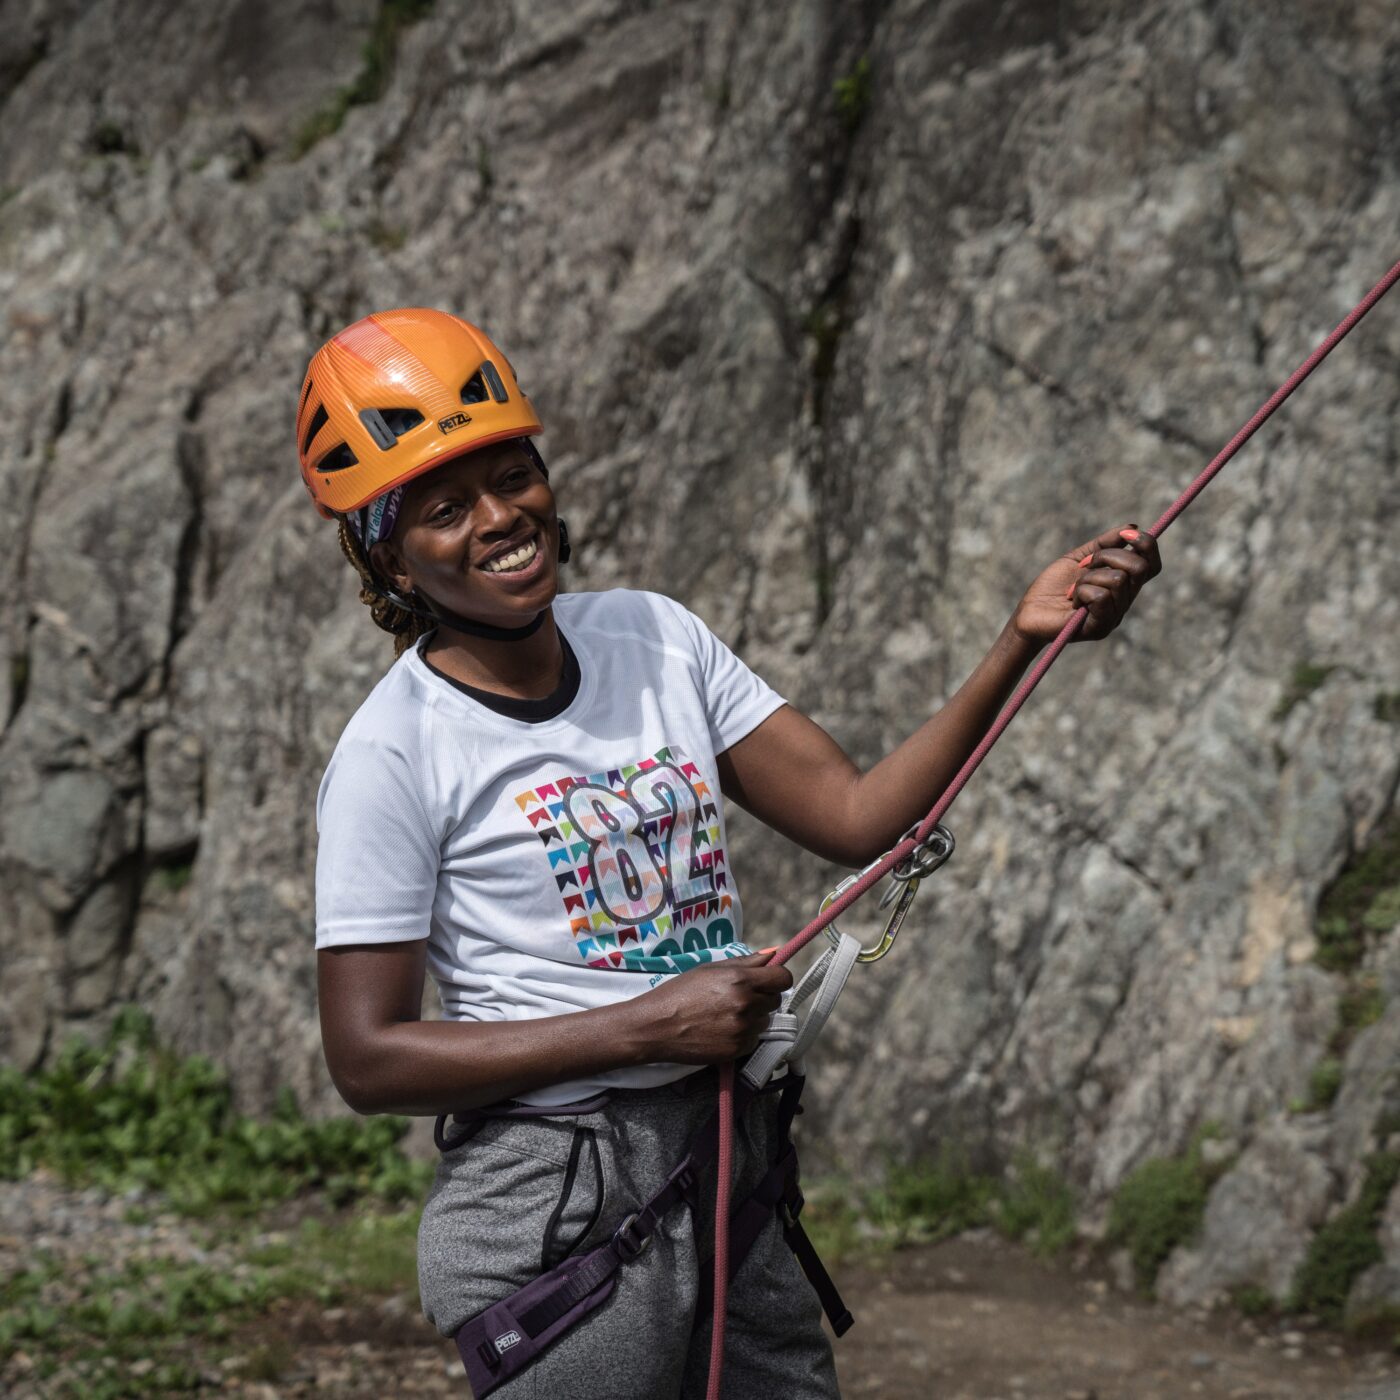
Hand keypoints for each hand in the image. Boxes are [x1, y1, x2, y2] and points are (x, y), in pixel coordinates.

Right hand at [632, 953, 792, 1063]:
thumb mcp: (710, 969)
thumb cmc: (680, 992)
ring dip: (752, 1018)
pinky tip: (721, 1030)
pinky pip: (753, 1039)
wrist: (657, 1026)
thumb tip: (774, 954)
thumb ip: (745, 961)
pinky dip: (743, 1035)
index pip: (783, 978)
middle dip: (762, 998)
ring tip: (724, 1015)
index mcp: (740, 979)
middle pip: (775, 1000)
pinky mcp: (737, 1049)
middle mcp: (746, 1004)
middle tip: (738, 998)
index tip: (768, 981)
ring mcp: (743, 1028)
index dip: (777, 978)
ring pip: (764, 1021)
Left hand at [1012, 524, 1162, 643]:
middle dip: (1108, 557)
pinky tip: (1071, 601)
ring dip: (1088, 577)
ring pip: (1117, 580)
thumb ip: (1105, 544)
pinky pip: (1101, 596)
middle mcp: (1124, 601)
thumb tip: (1132, 526)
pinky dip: (1081, 591)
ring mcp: (1114, 616)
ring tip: (1073, 589)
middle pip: (1139, 568)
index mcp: (1124, 586)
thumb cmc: (1053, 587)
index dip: (1146, 544)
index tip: (1126, 534)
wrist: (1029, 612)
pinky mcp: (1100, 628)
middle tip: (1084, 567)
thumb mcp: (1078, 558)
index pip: (1152, 565)